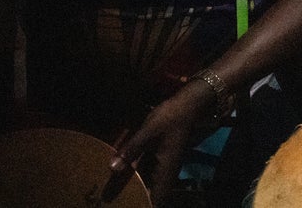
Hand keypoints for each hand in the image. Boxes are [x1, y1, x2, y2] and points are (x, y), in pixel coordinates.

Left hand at [108, 84, 208, 203]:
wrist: (188, 104)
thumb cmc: (171, 118)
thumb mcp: (148, 132)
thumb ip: (131, 150)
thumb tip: (113, 169)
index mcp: (166, 168)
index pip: (158, 197)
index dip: (147, 204)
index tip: (130, 205)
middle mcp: (167, 169)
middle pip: (153, 191)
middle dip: (138, 195)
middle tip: (117, 198)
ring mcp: (165, 162)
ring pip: (149, 180)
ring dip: (136, 184)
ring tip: (116, 187)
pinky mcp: (162, 154)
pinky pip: (148, 169)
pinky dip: (137, 171)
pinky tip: (124, 167)